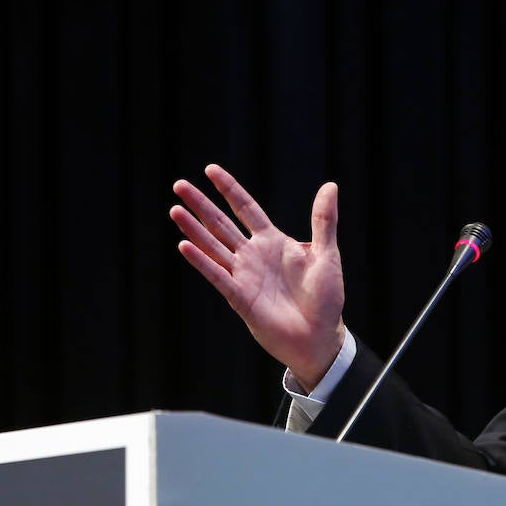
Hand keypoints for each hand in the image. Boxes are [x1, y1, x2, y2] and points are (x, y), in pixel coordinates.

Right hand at [170, 164, 345, 389]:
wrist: (320, 336)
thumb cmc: (325, 298)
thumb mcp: (327, 254)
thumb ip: (324, 220)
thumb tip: (330, 185)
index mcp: (273, 242)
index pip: (246, 208)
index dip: (229, 189)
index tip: (210, 169)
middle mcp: (253, 256)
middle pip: (221, 224)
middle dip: (201, 204)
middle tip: (179, 184)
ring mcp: (244, 276)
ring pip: (213, 246)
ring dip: (194, 229)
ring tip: (175, 210)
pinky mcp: (240, 298)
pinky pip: (218, 276)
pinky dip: (202, 262)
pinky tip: (185, 246)